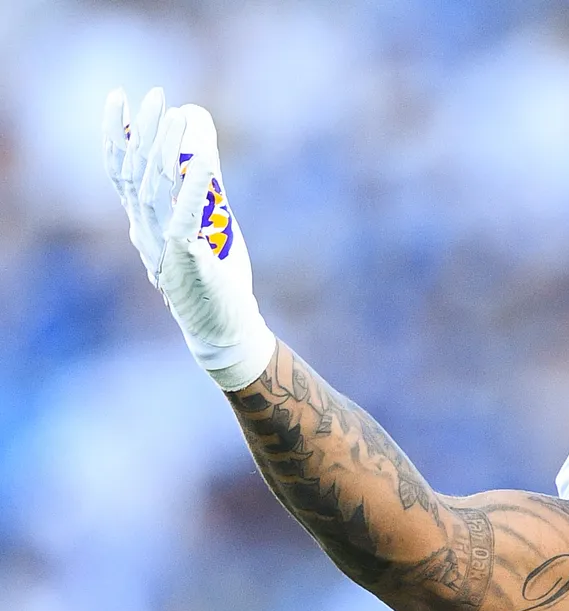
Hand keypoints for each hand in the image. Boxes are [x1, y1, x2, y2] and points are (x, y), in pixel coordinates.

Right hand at [103, 87, 275, 390]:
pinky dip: (192, 190)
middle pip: (134, 171)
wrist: (225, 328)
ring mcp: (162, 245)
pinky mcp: (186, 261)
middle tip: (154, 95)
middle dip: (142, 129)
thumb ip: (204, 177)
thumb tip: (200, 129)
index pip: (120, 169)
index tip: (118, 97)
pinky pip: (184, 221)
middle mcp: (146, 229)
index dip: (116, 132)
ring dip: (166, 150)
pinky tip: (205, 163)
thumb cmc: (217, 271)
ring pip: (155, 189)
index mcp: (145, 219)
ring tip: (178, 117)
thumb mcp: (210, 217)